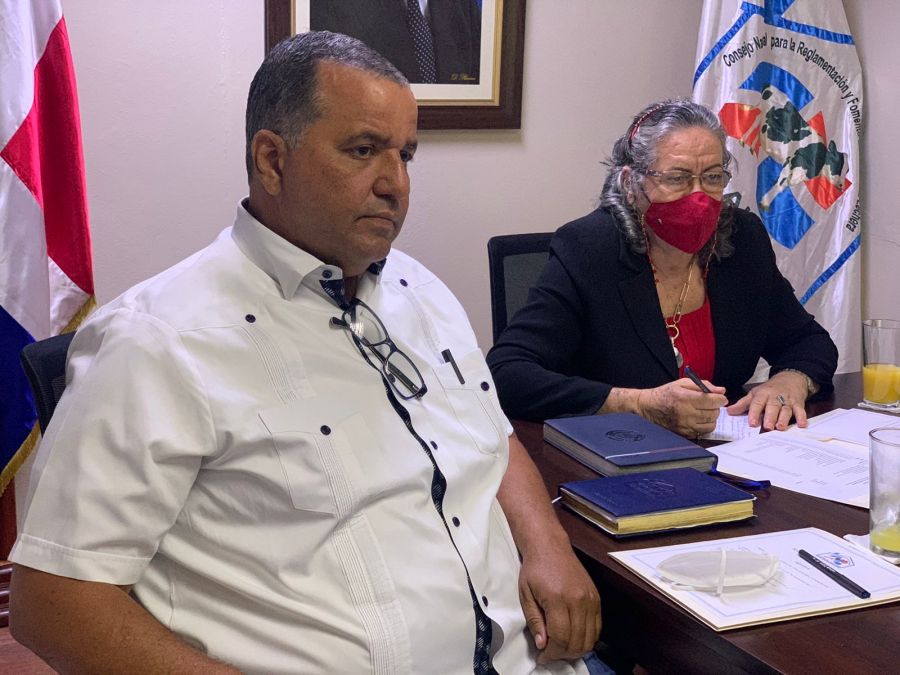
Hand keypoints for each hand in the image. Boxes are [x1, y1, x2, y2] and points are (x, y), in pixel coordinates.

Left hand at [519, 545, 600, 664]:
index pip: (560, 638)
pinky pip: (597, 627)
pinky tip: (573, 636)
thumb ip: (534, 621)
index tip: (542, 657)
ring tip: (561, 648)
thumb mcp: (526, 595)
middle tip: (551, 654)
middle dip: (563, 654)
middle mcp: (579, 600)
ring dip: (576, 649)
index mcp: (558, 599)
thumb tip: (543, 645)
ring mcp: (591, 599)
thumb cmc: (534, 570)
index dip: (552, 653)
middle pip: (578, 641)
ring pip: (590, 638)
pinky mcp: (596, 598)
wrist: (550, 546)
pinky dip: (587, 637)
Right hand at [637, 378, 727, 436]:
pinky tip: (698, 419)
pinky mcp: (684, 434)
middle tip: (711, 404)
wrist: (648, 407)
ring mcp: (685, 426)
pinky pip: (703, 432)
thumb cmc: (666, 393)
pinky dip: (704, 425)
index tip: (721, 398)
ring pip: (711, 424)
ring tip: (704, 412)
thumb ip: (703, 385)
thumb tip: (721, 390)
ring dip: (711, 418)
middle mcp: (686, 413)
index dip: (721, 399)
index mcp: (685, 398)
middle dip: (716, 408)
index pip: (712, 401)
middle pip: (713, 413)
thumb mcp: (682, 383)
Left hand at [726, 371, 809, 429]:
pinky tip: (802, 425)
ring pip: (785, 410)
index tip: (752, 423)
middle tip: (767, 426)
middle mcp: (775, 397)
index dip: (754, 413)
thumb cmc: (769, 390)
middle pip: (772, 407)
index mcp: (763, 395)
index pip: (757, 403)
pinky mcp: (798, 403)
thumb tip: (729, 411)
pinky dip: (802, 417)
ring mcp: (787, 400)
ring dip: (783, 419)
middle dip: (770, 417)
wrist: (790, 379)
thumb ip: (743, 404)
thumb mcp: (755, 394)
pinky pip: (800, 410)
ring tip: (780, 427)